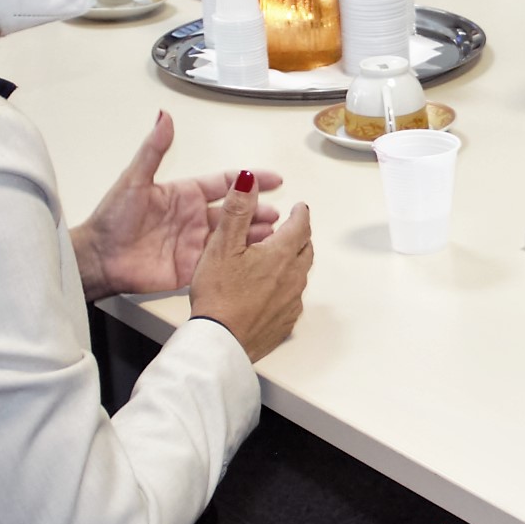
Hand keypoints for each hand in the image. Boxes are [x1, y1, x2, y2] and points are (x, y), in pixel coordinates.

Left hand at [71, 112, 283, 299]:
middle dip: (258, 209)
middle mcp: (194, 217)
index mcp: (185, 194)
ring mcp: (195, 242)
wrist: (99, 258)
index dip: (250, 180)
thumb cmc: (112, 218)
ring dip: (254, 233)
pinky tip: (256, 258)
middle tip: (279, 212)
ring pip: (233, 236)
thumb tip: (164, 116)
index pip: (224, 183)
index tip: (274, 178)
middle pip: (235, 211)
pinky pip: (221, 262)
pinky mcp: (193, 267)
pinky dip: (240, 259)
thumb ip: (154, 149)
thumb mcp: (134, 179)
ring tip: (275, 234)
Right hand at [189, 172, 314, 362]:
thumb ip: (237, 211)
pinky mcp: (284, 323)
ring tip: (278, 260)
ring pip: (299, 276)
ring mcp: (291, 303)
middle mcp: (293, 278)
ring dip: (292, 263)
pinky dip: (285, 290)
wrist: (220, 342)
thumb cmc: (219, 296)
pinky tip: (270, 293)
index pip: (300, 226)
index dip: (300, 214)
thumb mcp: (222, 246)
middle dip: (300, 237)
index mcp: (281, 255)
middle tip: (292, 230)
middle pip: (305, 250)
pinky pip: (291, 300)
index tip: (299, 208)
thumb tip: (249, 181)